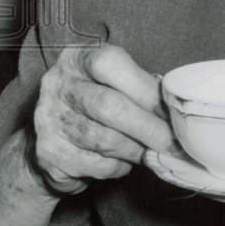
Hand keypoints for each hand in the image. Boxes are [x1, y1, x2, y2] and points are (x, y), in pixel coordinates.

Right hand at [29, 44, 173, 195]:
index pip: (110, 64)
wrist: (50, 138)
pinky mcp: (48, 154)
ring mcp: (48, 119)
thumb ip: (139, 88)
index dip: (144, 88)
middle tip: (171, 143)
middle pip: (108, 105)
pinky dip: (119, 166)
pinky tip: (123, 161)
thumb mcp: (113, 83)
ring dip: (135, 149)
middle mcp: (57, 85)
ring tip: (149, 151)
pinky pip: (96, 164)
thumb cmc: (95, 105)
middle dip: (147, 127)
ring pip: (104, 139)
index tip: (170, 111)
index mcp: (78, 58)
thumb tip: (176, 112)